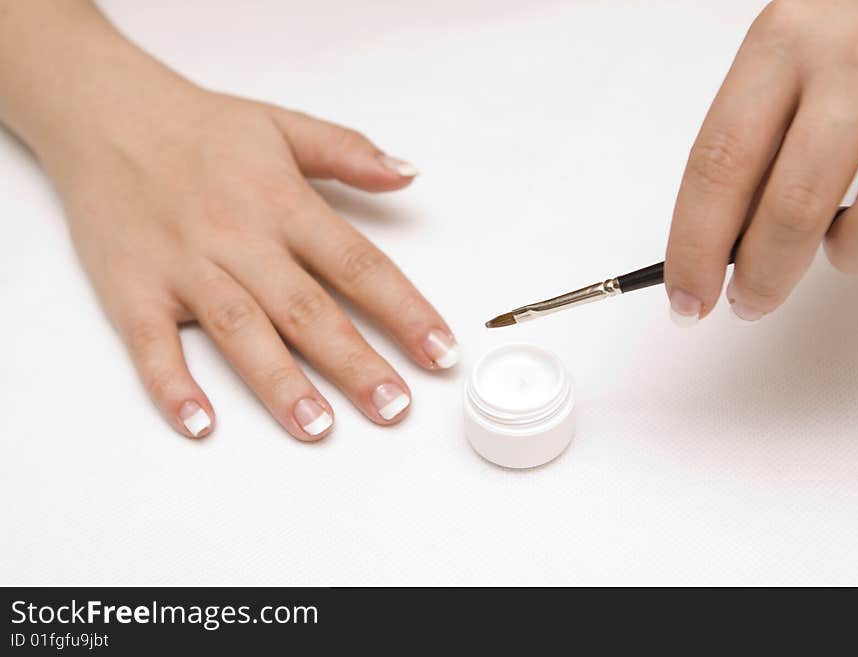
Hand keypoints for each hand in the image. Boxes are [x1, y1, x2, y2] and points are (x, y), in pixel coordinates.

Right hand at [43, 74, 457, 440]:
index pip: (359, 265)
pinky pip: (152, 344)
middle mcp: (240, 240)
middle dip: (354, 363)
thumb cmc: (202, 127)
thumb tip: (409, 173)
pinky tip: (199, 424)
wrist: (105, 112)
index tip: (440, 352)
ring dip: (280, 383)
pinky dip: (172, 385)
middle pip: (308, 310)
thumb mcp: (284, 124)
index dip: (405, 311)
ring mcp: (185, 267)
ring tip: (318, 427)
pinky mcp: (132, 289)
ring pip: (241, 331)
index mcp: (284, 204)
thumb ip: (350, 152)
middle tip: (393, 408)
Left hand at [664, 0, 857, 325]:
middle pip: (785, 207)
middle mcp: (849, 60)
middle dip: (758, 277)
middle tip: (745, 304)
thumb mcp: (798, 50)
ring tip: (834, 245)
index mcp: (782, 42)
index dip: (693, 244)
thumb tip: (726, 230)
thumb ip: (764, 126)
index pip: (716, 165)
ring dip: (838, 258)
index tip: (684, 293)